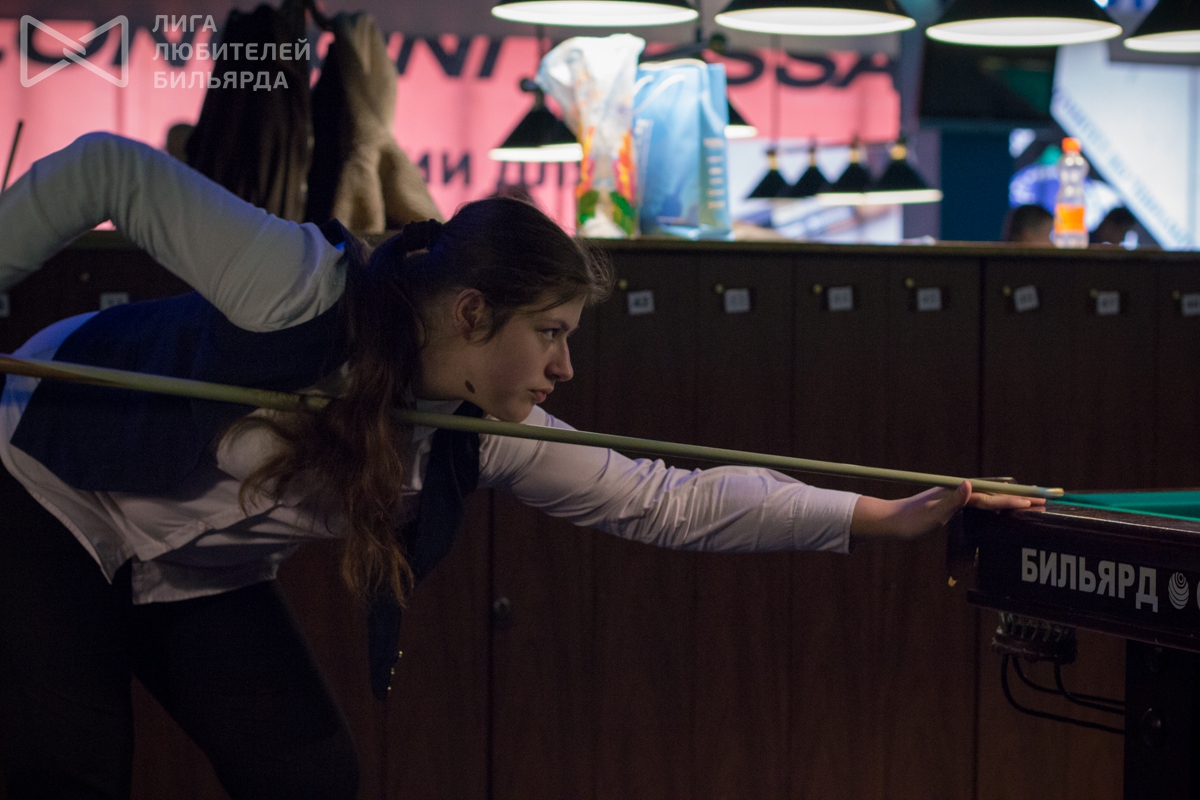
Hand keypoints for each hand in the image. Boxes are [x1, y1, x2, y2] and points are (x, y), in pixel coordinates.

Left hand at [849, 480, 1045, 542]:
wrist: (888, 521)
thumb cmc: (908, 523)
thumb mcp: (930, 516)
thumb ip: (951, 501)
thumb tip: (970, 484)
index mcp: (956, 494)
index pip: (992, 497)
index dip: (1014, 500)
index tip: (1035, 501)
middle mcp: (957, 492)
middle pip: (994, 493)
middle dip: (1018, 497)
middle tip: (1043, 502)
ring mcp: (953, 497)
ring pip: (988, 496)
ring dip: (1008, 499)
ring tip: (1029, 502)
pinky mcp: (949, 504)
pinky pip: (978, 503)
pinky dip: (994, 503)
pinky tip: (998, 507)